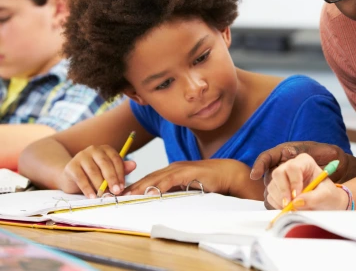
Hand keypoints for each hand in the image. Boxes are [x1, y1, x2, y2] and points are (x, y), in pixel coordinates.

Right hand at [58, 145, 136, 197]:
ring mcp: (81, 156)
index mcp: (106, 149)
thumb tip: (134, 165)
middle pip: (105, 164)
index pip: (116, 159)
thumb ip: (121, 169)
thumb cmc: (94, 174)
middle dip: (112, 179)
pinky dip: (88, 189)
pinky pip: (81, 178)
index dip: (120, 174)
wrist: (71, 177)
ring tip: (104, 196)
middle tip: (116, 192)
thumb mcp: (108, 172)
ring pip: (93, 171)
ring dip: (100, 185)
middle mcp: (94, 149)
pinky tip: (93, 197)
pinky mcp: (71, 166)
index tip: (123, 187)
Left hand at [124, 159, 262, 199]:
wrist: (227, 173)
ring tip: (127, 194)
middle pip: (148, 177)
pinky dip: (158, 185)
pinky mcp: (187, 172)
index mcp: (172, 170)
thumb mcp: (188, 187)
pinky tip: (149, 191)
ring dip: (140, 186)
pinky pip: (170, 180)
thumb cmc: (210, 181)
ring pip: (156, 178)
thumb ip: (175, 191)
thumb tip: (161, 199)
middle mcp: (173, 167)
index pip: (149, 179)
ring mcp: (179, 168)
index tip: (122, 194)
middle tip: (117, 195)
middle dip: (132, 186)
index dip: (135, 186)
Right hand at [266, 153, 347, 210]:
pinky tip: (289, 208)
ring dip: (280, 199)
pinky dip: (277, 205)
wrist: (326, 204)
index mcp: (305, 162)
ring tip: (293, 208)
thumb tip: (296, 202)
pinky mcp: (277, 189)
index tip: (297, 196)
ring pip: (272, 186)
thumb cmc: (328, 196)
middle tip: (289, 205)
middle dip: (282, 190)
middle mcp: (291, 167)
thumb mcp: (326, 196)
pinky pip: (270, 196)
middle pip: (278, 173)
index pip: (293, 167)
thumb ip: (313, 198)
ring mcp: (282, 178)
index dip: (293, 182)